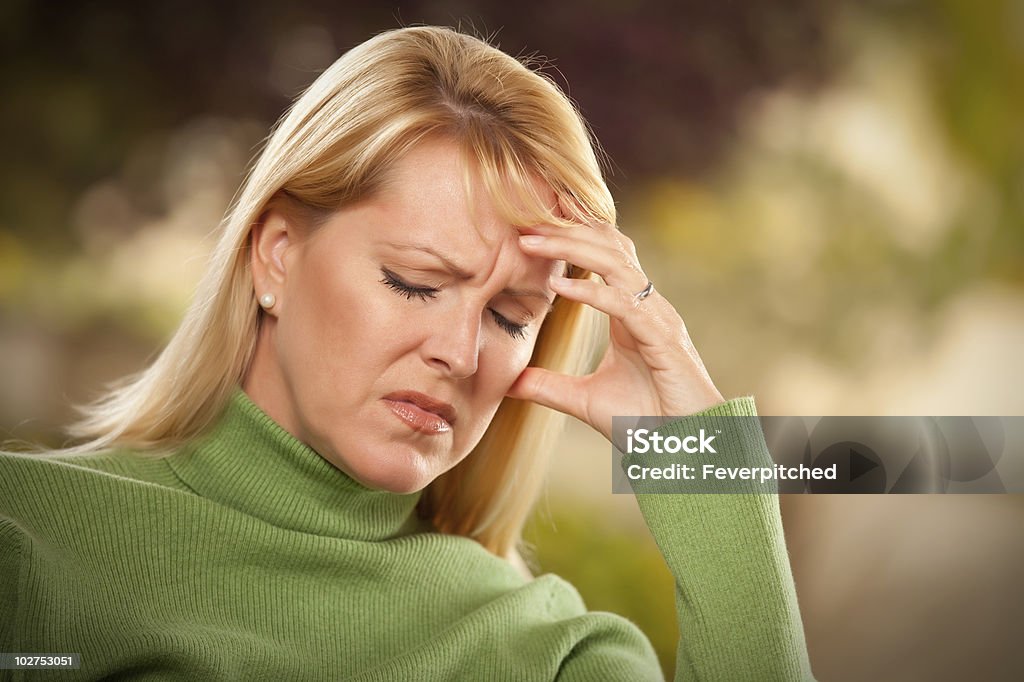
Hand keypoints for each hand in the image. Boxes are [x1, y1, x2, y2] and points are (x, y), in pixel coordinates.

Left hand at [506, 217, 724, 442]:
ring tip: (532, 242)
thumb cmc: (647, 424)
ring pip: (616, 264)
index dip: (570, 235)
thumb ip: (549, 386)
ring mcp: (657, 319)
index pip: (602, 257)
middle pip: (608, 247)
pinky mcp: (663, 339)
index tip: (530, 226)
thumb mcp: (585, 401)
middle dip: (566, 229)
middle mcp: (646, 306)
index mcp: (631, 312)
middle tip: (524, 221)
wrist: (687, 450)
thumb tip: (511, 383)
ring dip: (571, 249)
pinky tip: (558, 287)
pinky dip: (590, 292)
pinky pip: (624, 305)